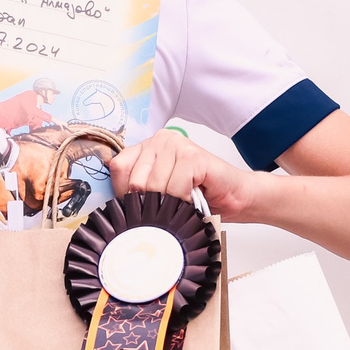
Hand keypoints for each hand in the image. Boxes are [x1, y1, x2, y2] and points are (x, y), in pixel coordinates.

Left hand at [108, 130, 281, 220]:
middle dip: (150, 203)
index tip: (142, 205)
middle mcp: (160, 140)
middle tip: (166, 208)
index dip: (126, 193)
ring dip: (168, 204)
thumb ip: (137, 190)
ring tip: (181, 203)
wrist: (234, 197)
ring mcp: (177, 144)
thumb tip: (116, 206)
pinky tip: (192, 199)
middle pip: (135, 180)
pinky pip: (174, 187)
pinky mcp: (193, 155)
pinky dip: (183, 201)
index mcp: (146, 147)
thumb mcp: (158, 193)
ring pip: (153, 185)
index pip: (118, 168)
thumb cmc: (198, 196)